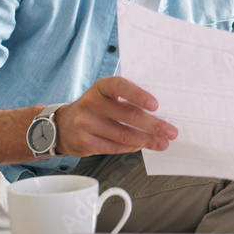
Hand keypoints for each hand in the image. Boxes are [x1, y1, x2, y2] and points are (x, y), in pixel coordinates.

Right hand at [54, 77, 177, 156]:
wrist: (62, 125)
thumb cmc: (96, 108)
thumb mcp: (106, 96)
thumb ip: (127, 99)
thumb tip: (161, 112)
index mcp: (100, 87)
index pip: (120, 86)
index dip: (138, 95)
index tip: (156, 105)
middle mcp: (91, 103)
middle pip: (128, 115)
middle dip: (154, 125)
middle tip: (171, 131)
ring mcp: (85, 124)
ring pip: (124, 135)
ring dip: (147, 140)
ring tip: (162, 143)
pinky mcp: (84, 143)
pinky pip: (115, 147)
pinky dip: (132, 147)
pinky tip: (142, 145)